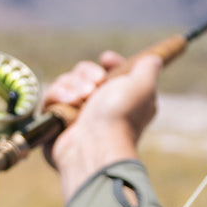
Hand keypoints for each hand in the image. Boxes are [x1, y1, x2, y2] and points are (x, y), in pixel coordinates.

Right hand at [43, 51, 162, 202]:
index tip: (107, 59)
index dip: (110, 63)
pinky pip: (51, 98)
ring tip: (81, 98)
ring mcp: (77, 115)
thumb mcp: (143, 86)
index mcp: (123, 99)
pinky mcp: (57, 122)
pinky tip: (68, 103)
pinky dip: (58, 96)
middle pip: (85, 74)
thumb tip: (155, 60)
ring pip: (66, 83)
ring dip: (72, 84)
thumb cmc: (121, 116)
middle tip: (96, 85)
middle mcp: (100, 107)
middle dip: (87, 73)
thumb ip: (148, 69)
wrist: (96, 147)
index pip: (112, 73)